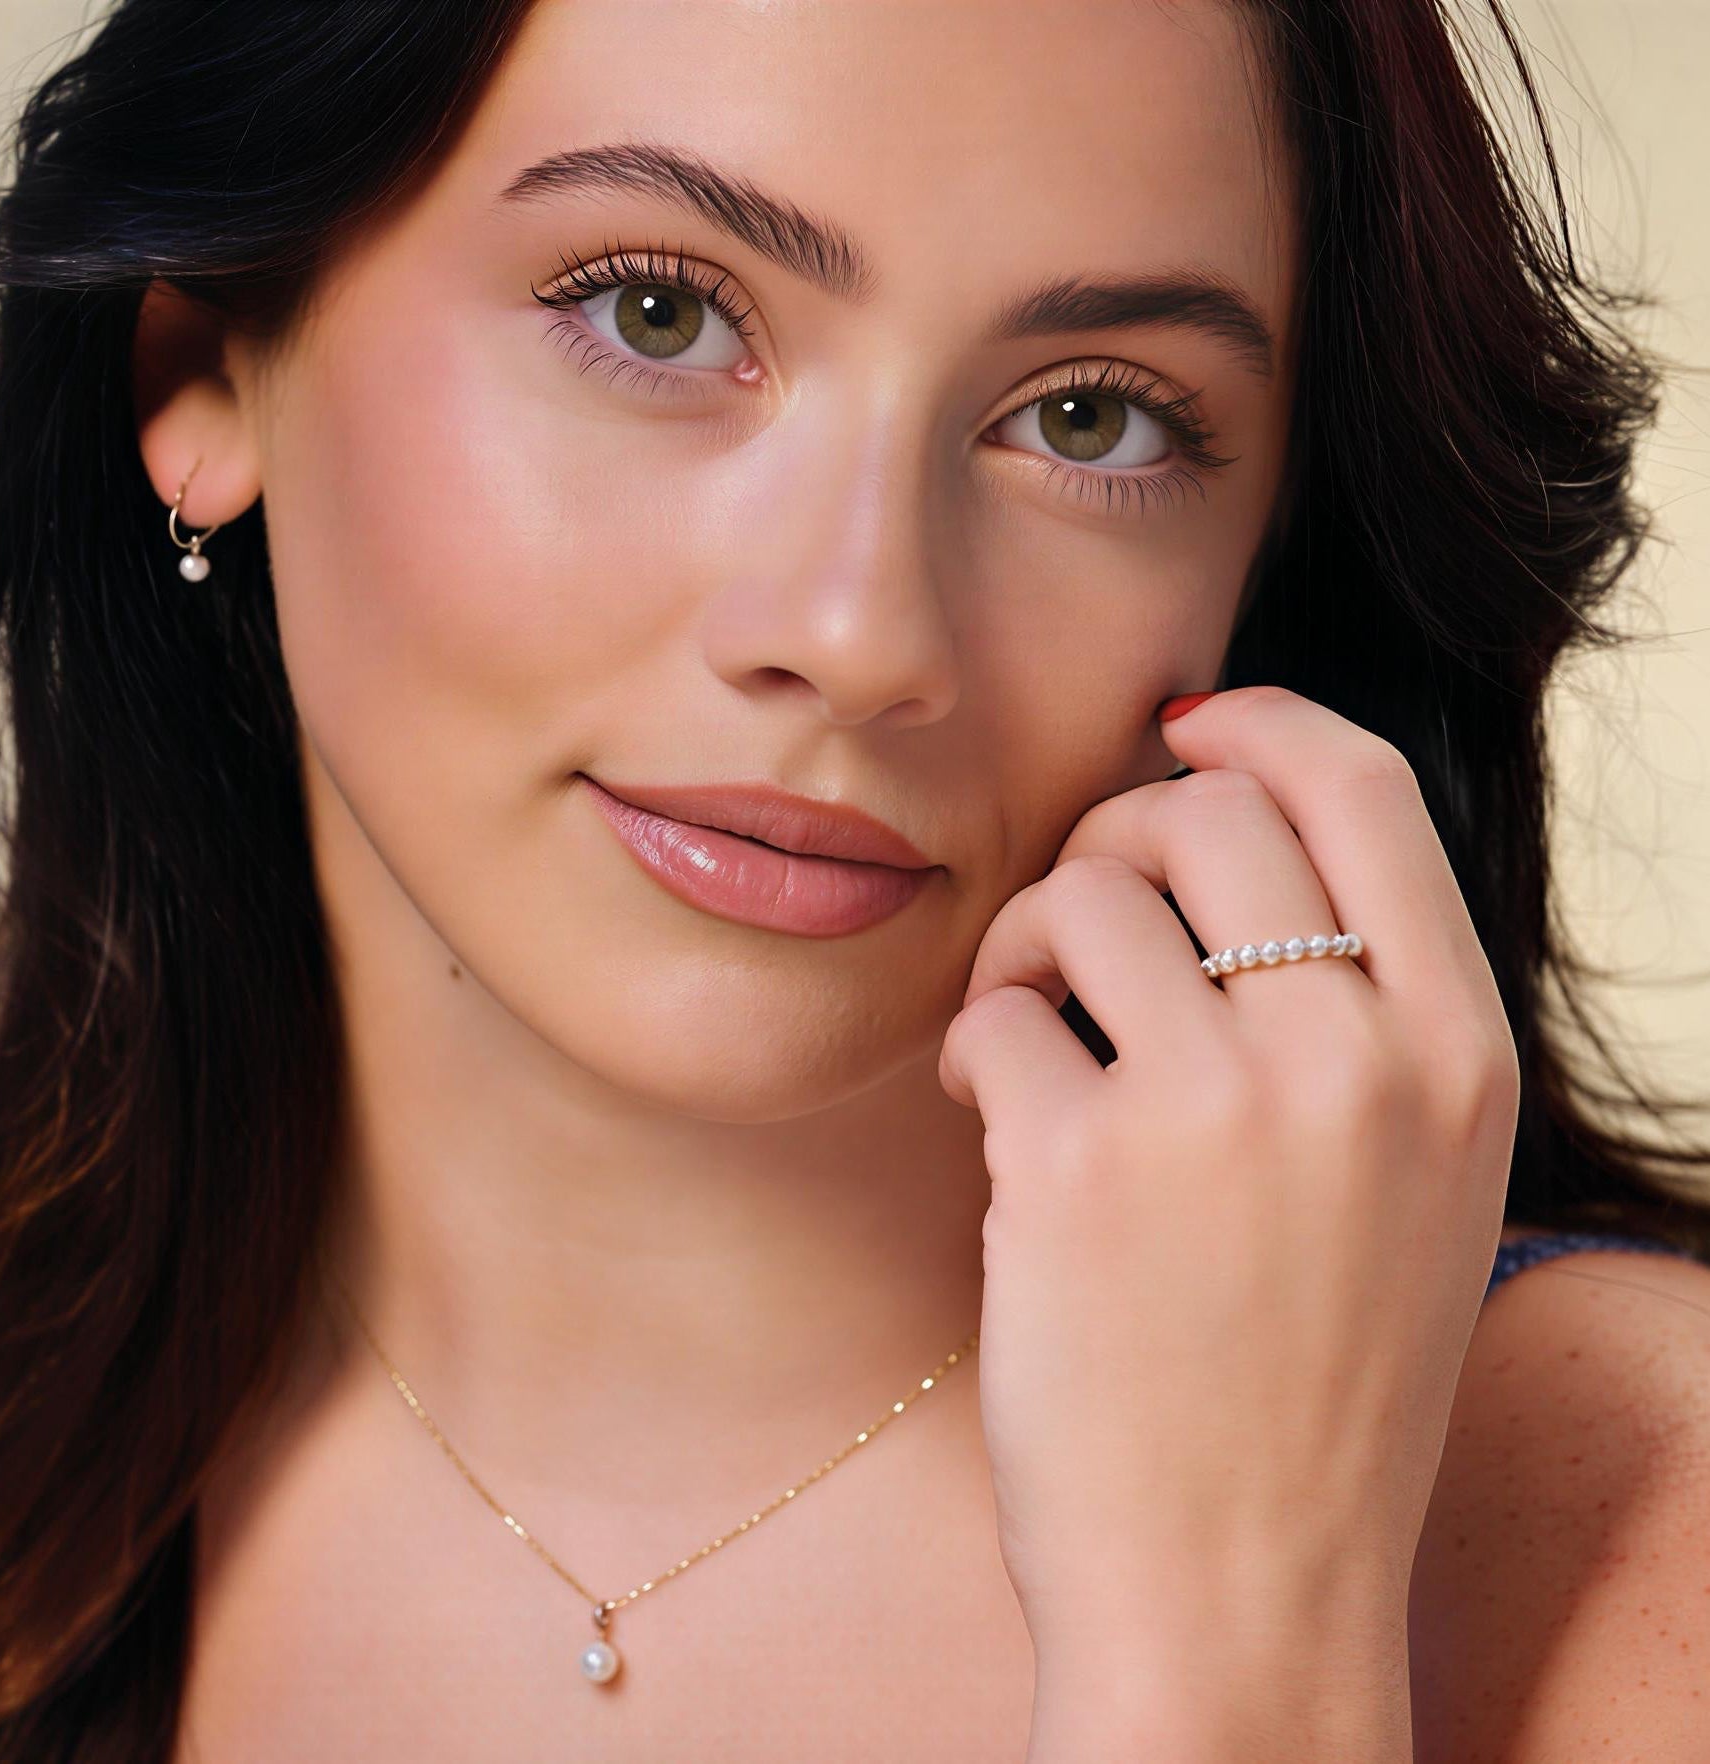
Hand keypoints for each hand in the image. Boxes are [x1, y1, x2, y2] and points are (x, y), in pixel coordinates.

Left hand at [937, 686, 1519, 1749]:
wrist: (1243, 1594)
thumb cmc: (1312, 1384)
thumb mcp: (1408, 1184)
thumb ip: (1352, 1013)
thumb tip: (1224, 827)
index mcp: (1455, 1053)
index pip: (1362, 789)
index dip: (1259, 726)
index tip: (1187, 726)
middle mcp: (1354, 1059)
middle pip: (1200, 816)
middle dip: (1114, 839)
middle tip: (1076, 925)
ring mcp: (1218, 1110)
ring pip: (1081, 896)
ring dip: (1025, 943)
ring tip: (1023, 1027)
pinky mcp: (1078, 1168)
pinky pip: (995, 1011)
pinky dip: (973, 1040)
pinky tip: (988, 1109)